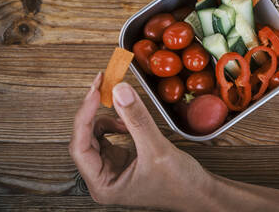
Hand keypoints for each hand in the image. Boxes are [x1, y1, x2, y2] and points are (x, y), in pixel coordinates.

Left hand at [69, 73, 212, 209]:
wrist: (198, 192)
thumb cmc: (179, 183)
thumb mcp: (157, 149)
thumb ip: (137, 119)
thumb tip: (119, 91)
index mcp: (102, 185)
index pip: (80, 146)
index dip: (85, 116)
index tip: (95, 92)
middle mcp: (102, 177)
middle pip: (85, 137)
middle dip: (95, 112)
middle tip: (104, 86)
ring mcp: (111, 168)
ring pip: (96, 134)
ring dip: (108, 118)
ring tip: (127, 115)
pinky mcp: (121, 159)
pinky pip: (109, 135)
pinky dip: (117, 123)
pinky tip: (129, 123)